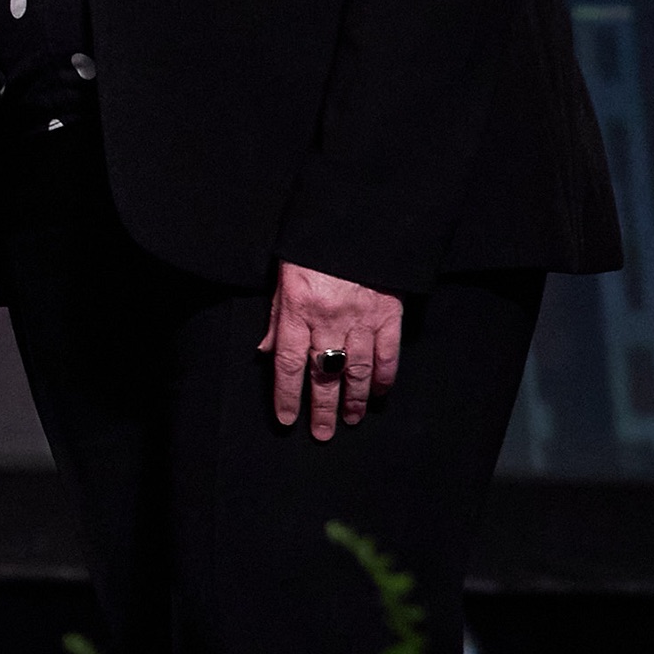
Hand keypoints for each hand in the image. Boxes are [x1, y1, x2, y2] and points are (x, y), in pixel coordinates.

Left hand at [264, 259, 402, 438]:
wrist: (353, 220)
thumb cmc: (310, 252)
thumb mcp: (283, 279)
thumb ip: (277, 319)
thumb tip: (265, 351)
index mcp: (297, 309)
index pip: (289, 362)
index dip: (287, 394)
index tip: (287, 419)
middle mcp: (328, 318)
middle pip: (323, 373)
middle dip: (322, 407)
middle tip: (321, 433)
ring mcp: (361, 317)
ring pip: (356, 369)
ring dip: (353, 399)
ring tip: (350, 420)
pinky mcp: (388, 313)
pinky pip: (387, 353)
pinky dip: (383, 377)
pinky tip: (378, 393)